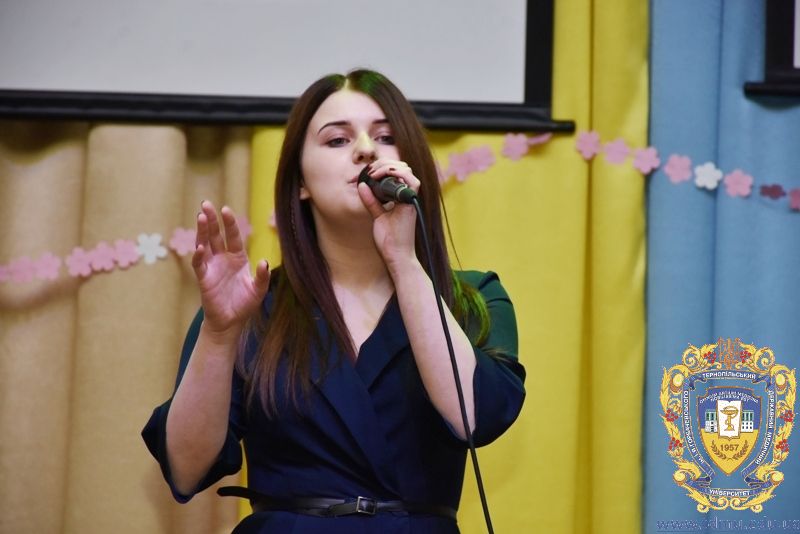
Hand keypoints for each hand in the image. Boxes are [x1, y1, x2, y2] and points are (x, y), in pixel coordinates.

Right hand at [191, 201, 269, 338]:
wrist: (231, 322)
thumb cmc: (244, 304)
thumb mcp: (258, 290)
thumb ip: (262, 276)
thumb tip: (264, 262)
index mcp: (238, 258)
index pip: (233, 236)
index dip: (230, 224)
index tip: (226, 209)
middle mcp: (223, 259)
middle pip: (216, 235)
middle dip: (212, 220)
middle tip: (206, 204)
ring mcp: (212, 267)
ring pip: (205, 244)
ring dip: (202, 231)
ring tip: (201, 217)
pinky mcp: (204, 278)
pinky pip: (199, 264)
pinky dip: (198, 255)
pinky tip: (200, 247)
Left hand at [357, 159, 420, 269]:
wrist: (397, 255)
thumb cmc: (390, 240)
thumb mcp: (377, 216)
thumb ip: (371, 200)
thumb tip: (362, 185)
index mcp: (401, 197)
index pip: (397, 173)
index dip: (384, 167)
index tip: (369, 171)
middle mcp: (408, 196)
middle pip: (403, 168)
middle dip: (385, 164)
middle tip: (370, 170)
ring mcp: (411, 199)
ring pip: (407, 171)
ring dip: (390, 167)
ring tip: (375, 172)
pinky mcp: (411, 204)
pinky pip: (412, 182)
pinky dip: (398, 174)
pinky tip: (381, 176)